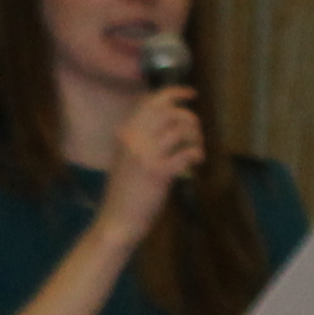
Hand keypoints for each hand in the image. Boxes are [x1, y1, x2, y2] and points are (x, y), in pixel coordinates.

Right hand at [97, 89, 206, 247]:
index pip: (151, 101)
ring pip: (181, 129)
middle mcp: (133, 139)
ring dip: (195, 137)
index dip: (174, 93)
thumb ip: (141, 138)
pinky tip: (196, 162)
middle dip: (189, 118)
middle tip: (195, 134)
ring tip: (196, 149)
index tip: (190, 94)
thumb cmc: (124, 192)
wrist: (117, 221)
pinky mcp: (158, 172)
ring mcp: (145, 155)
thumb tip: (168, 121)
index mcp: (125, 133)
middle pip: (170, 111)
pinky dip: (197, 154)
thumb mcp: (125, 158)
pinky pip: (187, 152)